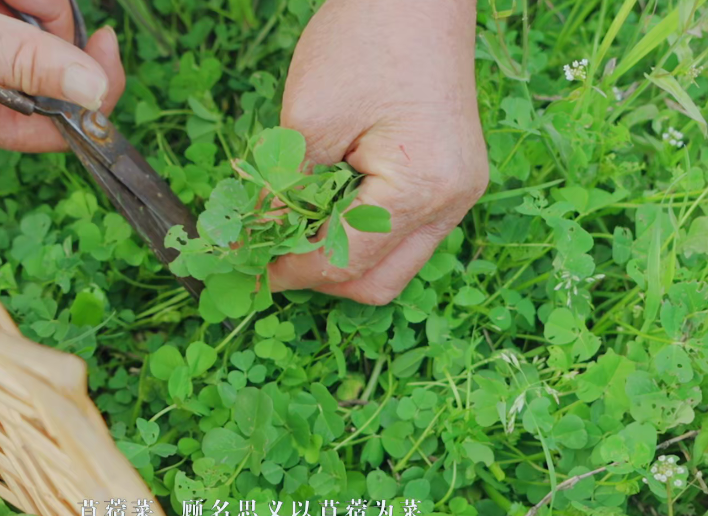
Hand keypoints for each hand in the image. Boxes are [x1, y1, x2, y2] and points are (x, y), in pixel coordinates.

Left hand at [268, 0, 488, 304]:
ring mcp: (458, 193)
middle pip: (377, 282)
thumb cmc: (364, 41)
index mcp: (423, 188)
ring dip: (340, 258)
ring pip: (393, 264)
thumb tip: (255, 241)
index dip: (291, 272)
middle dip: (318, 277)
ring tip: (294, 234)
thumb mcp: (308, 120)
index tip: (248, 270)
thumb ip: (284, 193)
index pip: (345, 260)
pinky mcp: (451, 179)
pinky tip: (326, 212)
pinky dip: (361, 234)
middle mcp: (452, 202)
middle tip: (270, 258)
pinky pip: (404, 233)